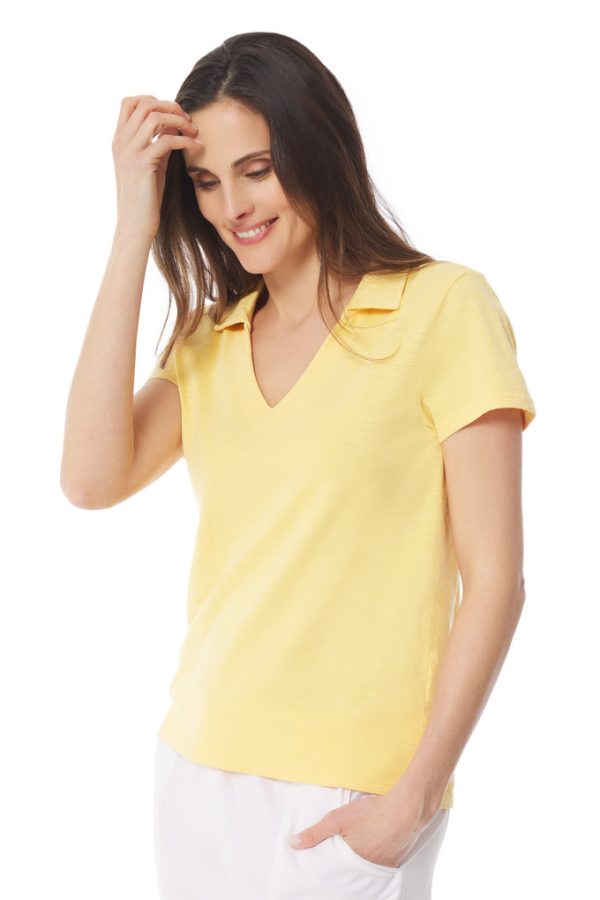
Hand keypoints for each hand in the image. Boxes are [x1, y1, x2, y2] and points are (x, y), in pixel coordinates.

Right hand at [111, 94, 201, 239]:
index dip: (154, 101)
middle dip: (171, 107)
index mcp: (120, 140)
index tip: (174, 114)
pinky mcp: (142, 164)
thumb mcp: (152, 164)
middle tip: (189, 120)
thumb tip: (175, 124)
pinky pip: (166, 140)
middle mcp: (121, 142)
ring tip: (194, 131)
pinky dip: (185, 140)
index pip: (130, 102)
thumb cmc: (146, 198)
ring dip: (179, 120)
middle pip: (145, 104)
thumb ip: (159, 142)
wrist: (136, 225)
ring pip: (154, 116)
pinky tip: (197, 146)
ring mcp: (129, 152)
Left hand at [289, 785, 431, 868]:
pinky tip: (374, 847)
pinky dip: (375, 858)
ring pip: (366, 869)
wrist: (406, 808)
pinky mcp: (395, 861)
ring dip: (360, 862)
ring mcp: (384, 867)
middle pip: (351, 872)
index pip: (335, 873)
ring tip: (356, 852)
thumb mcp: (338, 819)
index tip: (323, 867)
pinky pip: (381, 865)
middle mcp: (368, 870)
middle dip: (345, 866)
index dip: (329, 868)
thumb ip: (315, 833)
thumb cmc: (372, 813)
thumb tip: (293, 844)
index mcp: (352, 863)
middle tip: (340, 857)